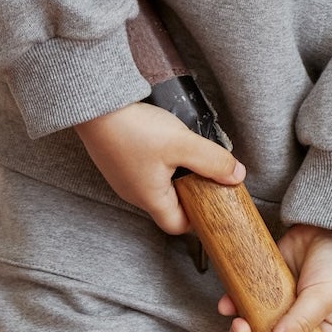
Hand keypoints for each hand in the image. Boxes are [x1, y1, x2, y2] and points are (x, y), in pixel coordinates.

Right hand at [76, 100, 244, 234]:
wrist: (95, 106)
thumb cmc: (133, 129)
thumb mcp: (182, 144)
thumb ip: (213, 161)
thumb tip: (236, 175)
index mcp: (149, 198)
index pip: (177, 225)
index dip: (198, 217)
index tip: (214, 199)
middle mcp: (133, 193)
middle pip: (169, 204)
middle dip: (191, 191)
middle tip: (206, 172)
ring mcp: (123, 177)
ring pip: (158, 185)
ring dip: (176, 173)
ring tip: (188, 152)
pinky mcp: (118, 160)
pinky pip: (146, 169)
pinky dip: (161, 161)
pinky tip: (166, 142)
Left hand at [221, 223, 331, 331]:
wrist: (331, 224)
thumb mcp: (326, 297)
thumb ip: (301, 322)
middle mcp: (299, 326)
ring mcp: (279, 307)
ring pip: (254, 331)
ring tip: (239, 324)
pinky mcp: (264, 286)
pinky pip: (243, 303)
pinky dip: (232, 306)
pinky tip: (227, 304)